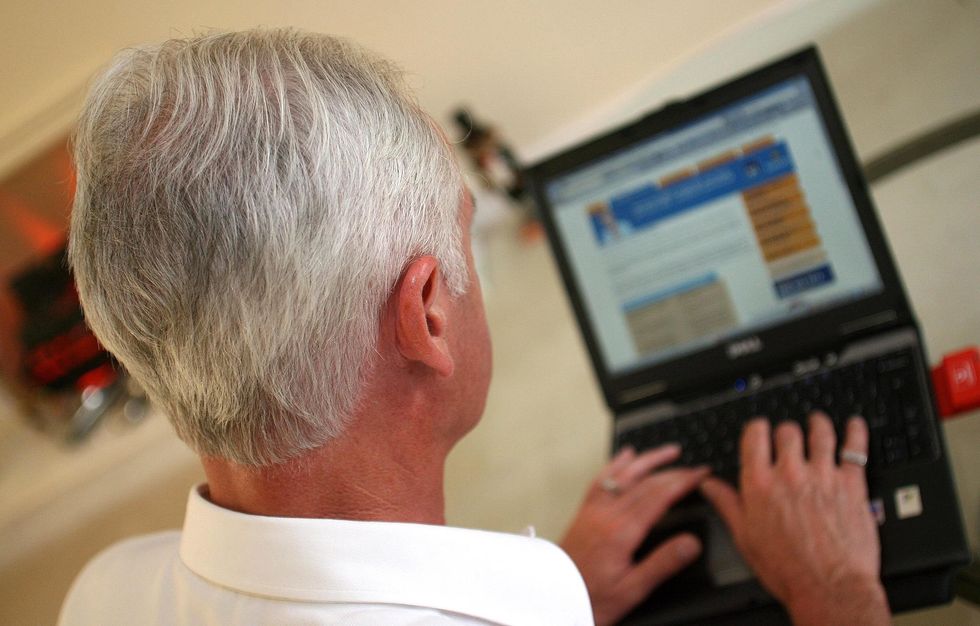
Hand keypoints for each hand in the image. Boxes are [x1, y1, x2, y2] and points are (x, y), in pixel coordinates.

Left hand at [560, 445, 708, 625]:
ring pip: (623, 475)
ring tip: (668, 451)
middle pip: (645, 483)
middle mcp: (607, 514)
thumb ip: (662, 564)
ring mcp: (593, 510)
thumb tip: (691, 543)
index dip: (683, 482)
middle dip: (673, 471)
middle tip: (695, 468)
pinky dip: (616, 464)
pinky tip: (625, 456)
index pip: (659, 497)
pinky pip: (601, 480)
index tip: (702, 474)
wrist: (555, 597)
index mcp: (622, 532)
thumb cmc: (592, 597)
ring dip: (647, 460)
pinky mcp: (584, 512)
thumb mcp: (633, 590)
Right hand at [700, 413, 889, 625]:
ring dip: (818, 423)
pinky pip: (855, 448)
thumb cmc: (787, 569)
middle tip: (789, 436)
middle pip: (787, 431)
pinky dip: (856, 432)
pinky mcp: (851, 484)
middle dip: (786, 431)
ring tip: (817, 422)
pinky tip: (855, 425)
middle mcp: (790, 474)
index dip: (758, 428)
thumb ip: (727, 504)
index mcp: (760, 484)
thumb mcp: (745, 537)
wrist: (828, 587)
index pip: (755, 435)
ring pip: (820, 432)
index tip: (760, 430)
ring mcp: (822, 476)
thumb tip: (709, 485)